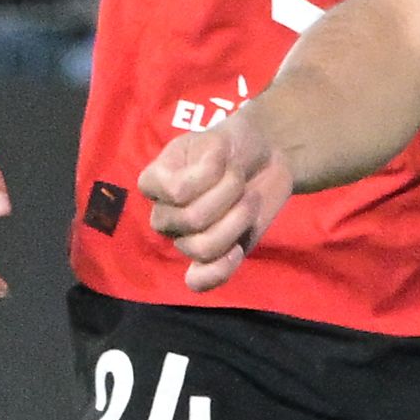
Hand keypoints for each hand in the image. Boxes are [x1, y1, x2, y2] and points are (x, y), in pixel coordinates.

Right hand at [138, 111, 296, 289]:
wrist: (264, 160)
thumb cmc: (234, 147)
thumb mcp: (218, 139)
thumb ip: (209, 158)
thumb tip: (209, 175)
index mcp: (155, 183)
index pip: (175, 192)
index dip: (208, 176)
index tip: (222, 159)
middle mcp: (164, 214)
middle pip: (191, 221)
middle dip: (228, 194)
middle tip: (240, 179)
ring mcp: (186, 237)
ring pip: (203, 248)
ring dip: (237, 221)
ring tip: (250, 201)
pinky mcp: (214, 255)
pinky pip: (200, 280)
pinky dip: (218, 270)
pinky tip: (237, 250)